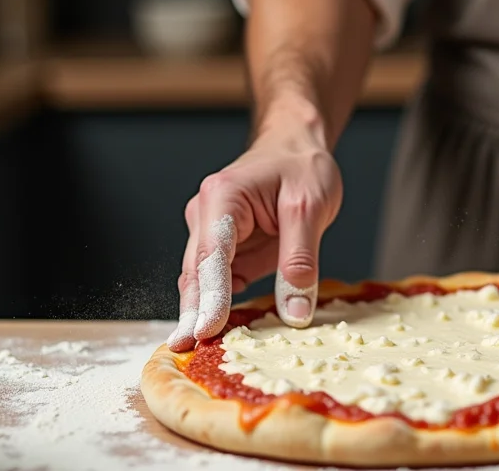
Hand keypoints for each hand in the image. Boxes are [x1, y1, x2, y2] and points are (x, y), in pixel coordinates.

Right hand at [167, 114, 342, 351]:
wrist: (297, 145)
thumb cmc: (302, 166)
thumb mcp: (311, 207)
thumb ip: (300, 259)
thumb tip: (295, 311)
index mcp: (223, 197)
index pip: (212, 255)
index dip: (209, 295)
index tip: (205, 330)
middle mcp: (207, 215)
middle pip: (197, 272)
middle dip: (192, 312)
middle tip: (186, 351)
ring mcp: (211, 233)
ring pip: (202, 281)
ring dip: (201, 314)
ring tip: (197, 353)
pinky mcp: (225, 250)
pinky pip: (219, 283)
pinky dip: (217, 308)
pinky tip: (218, 335)